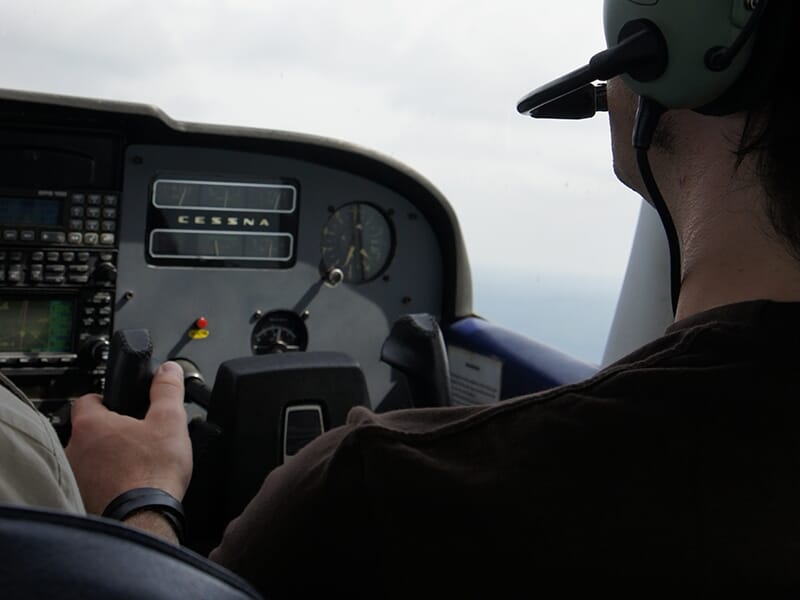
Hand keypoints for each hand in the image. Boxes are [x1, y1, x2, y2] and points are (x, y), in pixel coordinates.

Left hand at [65, 361, 192, 514]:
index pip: (88, 399)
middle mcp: (74, 450)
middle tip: (137, 437)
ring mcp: (76, 478)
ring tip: (136, 464)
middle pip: (90, 430)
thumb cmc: (152, 474)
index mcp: (91, 425)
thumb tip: (169, 370)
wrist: (144, 519)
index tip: (122, 404)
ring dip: (107, 459)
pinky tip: (129, 485)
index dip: (107, 398)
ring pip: (90, 458)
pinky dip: (108, 482)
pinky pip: (92, 484)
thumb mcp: (170, 421)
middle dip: (111, 432)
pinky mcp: (81, 500)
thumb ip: (168, 390)